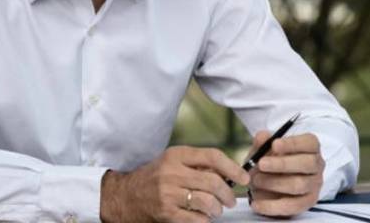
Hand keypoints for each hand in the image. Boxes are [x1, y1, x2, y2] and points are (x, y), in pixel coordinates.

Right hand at [100, 145, 249, 221]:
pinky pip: (197, 219)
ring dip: (218, 209)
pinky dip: (205, 220)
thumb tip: (229, 173)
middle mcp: (172, 172)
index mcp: (176, 155)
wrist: (126, 196)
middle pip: (213, 181)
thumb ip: (198, 164)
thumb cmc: (155, 177)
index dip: (233, 168)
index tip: (243, 178)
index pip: (213, 156)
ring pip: (207, 201)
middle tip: (230, 200)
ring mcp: (168, 193)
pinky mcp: (166, 212)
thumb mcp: (173, 162)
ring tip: (217, 209)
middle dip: (228, 194)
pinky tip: (203, 217)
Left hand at [247, 131, 324, 216]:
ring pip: (299, 185)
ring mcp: (314, 185)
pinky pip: (292, 206)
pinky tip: (257, 203)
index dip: (292, 143)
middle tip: (261, 164)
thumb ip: (262, 142)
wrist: (267, 183)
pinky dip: (272, 206)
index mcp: (310, 147)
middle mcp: (316, 165)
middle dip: (282, 164)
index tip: (274, 144)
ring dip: (274, 183)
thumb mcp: (262, 149)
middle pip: (307, 163)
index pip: (309, 142)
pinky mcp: (307, 203)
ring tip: (256, 180)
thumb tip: (262, 136)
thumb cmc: (269, 161)